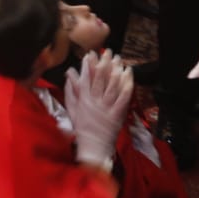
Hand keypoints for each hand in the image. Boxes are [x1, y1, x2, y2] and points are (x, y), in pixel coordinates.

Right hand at [64, 50, 134, 166]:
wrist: (93, 145)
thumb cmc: (81, 127)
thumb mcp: (72, 108)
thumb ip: (70, 91)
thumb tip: (70, 74)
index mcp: (83, 100)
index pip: (86, 78)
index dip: (89, 65)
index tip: (91, 54)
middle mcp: (95, 101)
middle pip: (101, 79)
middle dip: (105, 64)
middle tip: (108, 52)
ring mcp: (107, 108)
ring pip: (113, 86)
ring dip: (116, 71)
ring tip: (120, 60)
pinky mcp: (118, 114)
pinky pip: (123, 98)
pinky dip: (126, 86)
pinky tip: (129, 76)